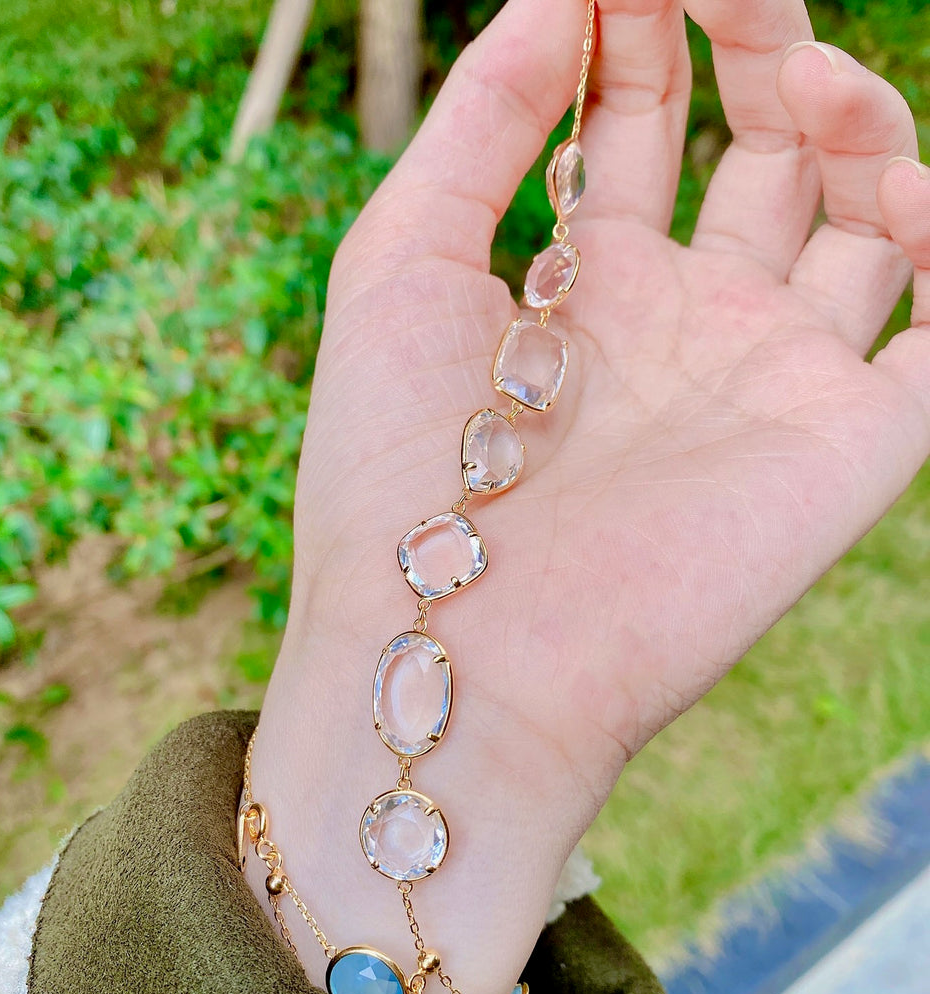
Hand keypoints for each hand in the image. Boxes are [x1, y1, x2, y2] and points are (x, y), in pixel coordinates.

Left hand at [249, 0, 929, 993]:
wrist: (458, 646)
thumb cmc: (399, 467)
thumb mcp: (400, 264)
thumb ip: (477, 124)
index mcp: (576, 286)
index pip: (630, 127)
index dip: (635, 30)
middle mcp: (678, 324)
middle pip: (751, 149)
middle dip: (749, 42)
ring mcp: (765, 379)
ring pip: (857, 214)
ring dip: (846, 115)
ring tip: (795, 71)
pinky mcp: (842, 445)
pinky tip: (894, 181)